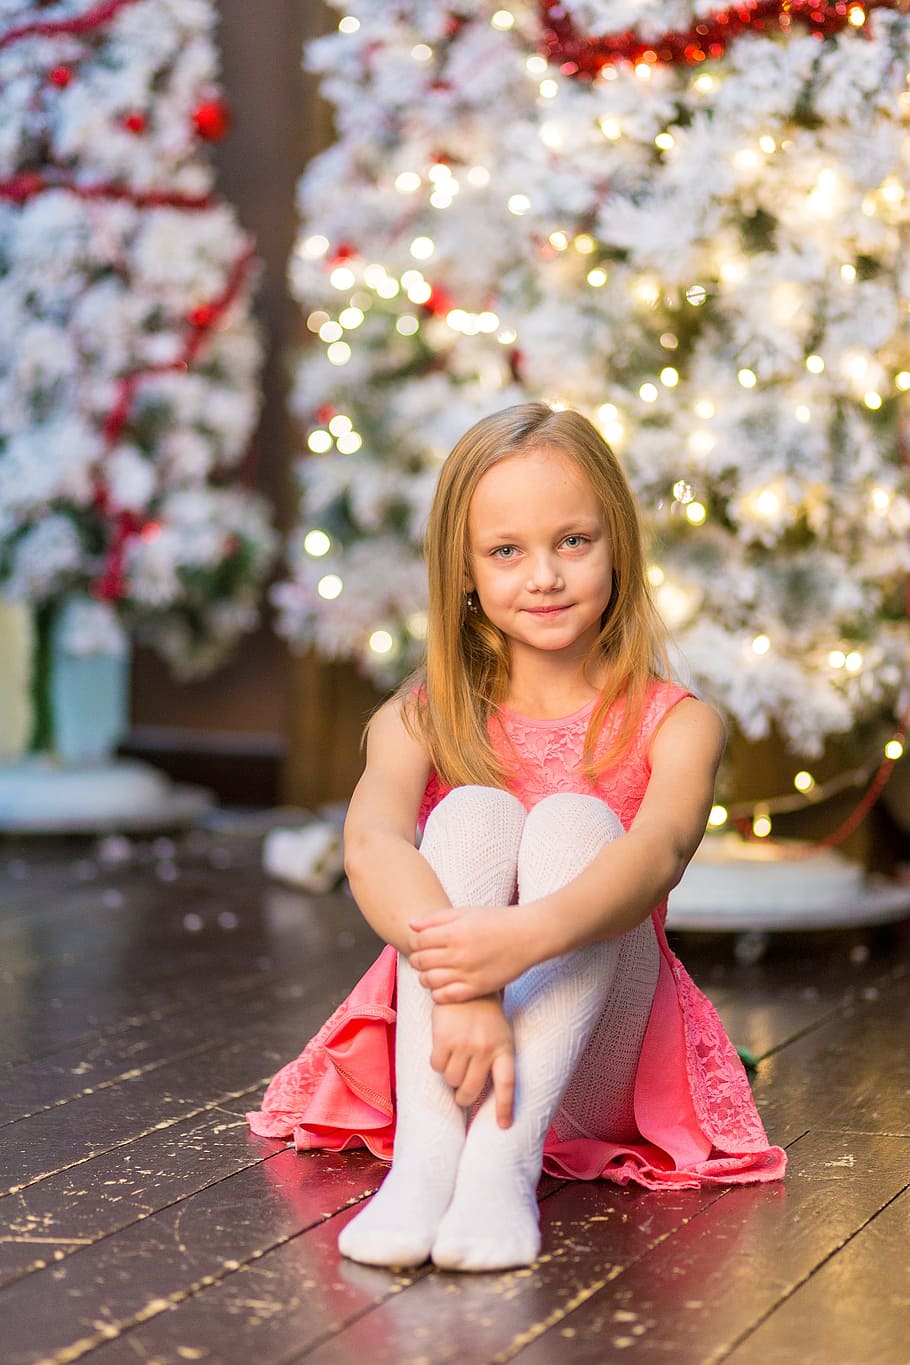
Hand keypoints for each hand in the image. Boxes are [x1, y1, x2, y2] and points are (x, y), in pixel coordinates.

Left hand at [408, 906, 530, 1002]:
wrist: (528, 936)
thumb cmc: (497, 921)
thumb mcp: (466, 912)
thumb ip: (436, 918)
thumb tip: (411, 926)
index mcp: (453, 932)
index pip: (417, 942)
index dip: (414, 942)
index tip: (419, 943)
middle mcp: (458, 954)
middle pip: (420, 962)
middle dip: (417, 959)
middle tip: (424, 957)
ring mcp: (467, 973)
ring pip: (428, 981)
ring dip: (425, 976)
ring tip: (432, 971)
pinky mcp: (476, 989)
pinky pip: (445, 997)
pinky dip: (437, 993)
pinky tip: (443, 984)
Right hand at [430, 995, 514, 1127]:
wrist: (465, 987)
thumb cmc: (485, 1016)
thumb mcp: (500, 1034)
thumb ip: (496, 1059)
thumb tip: (485, 1091)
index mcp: (504, 1048)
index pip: (507, 1085)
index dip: (505, 1107)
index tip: (503, 1126)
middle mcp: (485, 1049)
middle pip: (471, 1090)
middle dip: (464, 1098)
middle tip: (461, 1096)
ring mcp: (464, 1045)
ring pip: (452, 1080)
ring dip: (450, 1075)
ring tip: (454, 1059)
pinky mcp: (444, 1039)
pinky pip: (437, 1066)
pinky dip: (438, 1062)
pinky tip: (443, 1048)